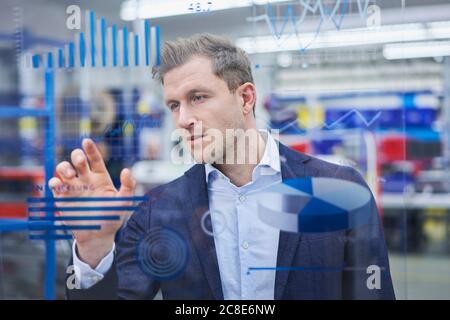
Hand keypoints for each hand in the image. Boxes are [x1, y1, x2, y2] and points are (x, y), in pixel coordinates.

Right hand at [49, 138, 135, 267]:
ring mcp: (73, 187)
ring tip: (69, 175)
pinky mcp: (62, 197)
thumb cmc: (112, 217)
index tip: (86, 141)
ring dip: (64, 167)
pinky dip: (54, 181)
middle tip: (79, 161)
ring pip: (63, 168)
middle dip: (76, 156)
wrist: (98, 236)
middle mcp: (86, 179)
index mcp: (100, 178)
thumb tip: (126, 170)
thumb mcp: (124, 202)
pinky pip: (54, 184)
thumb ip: (128, 186)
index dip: (90, 149)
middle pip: (77, 160)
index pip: (95, 159)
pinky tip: (60, 184)